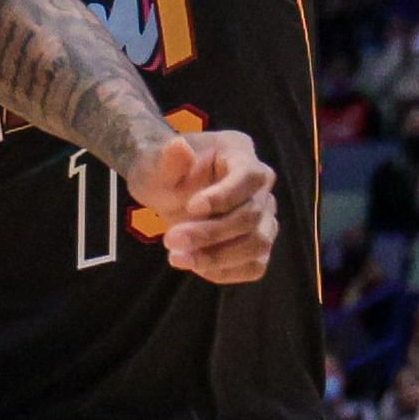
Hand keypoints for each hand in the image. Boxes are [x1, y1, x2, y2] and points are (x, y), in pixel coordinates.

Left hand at [134, 128, 279, 283]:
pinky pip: (254, 265)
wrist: (165, 188)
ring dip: (218, 257)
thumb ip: (167, 160)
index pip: (249, 176)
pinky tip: (195, 266)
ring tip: (178, 258)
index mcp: (239, 152)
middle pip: (252, 215)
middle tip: (170, 240)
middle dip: (210, 233)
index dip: (224, 196)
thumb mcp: (155, 162)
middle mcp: (260, 184)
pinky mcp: (257, 242)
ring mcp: (263, 214)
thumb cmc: (162, 170)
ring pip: (258, 244)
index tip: (190, 207)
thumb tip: (178, 147)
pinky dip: (226, 271)